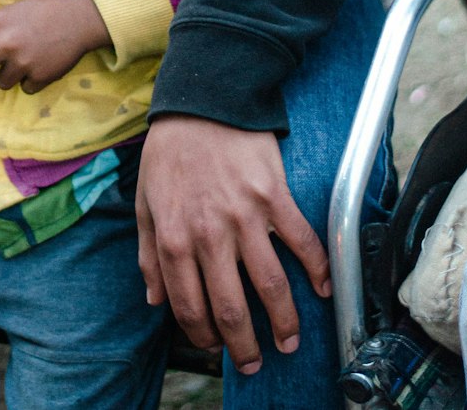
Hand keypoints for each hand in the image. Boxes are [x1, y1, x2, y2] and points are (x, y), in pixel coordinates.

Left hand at [0, 0, 108, 92]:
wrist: (80, 18)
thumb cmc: (48, 9)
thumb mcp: (18, 8)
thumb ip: (0, 23)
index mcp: (0, 22)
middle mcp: (8, 44)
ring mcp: (23, 63)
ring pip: (1, 82)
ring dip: (10, 75)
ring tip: (23, 63)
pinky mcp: (40, 77)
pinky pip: (26, 88)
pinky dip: (32, 80)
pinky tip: (40, 67)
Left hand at [136, 116, 330, 373]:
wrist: (203, 103)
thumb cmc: (170, 152)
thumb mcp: (145, 201)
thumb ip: (149, 253)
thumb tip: (154, 299)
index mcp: (174, 237)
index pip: (188, 305)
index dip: (202, 335)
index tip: (213, 346)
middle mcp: (209, 234)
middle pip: (231, 309)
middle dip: (244, 346)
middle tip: (254, 362)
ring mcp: (245, 217)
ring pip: (271, 288)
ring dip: (284, 324)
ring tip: (289, 341)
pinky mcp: (275, 198)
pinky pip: (302, 244)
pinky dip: (318, 273)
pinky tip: (322, 291)